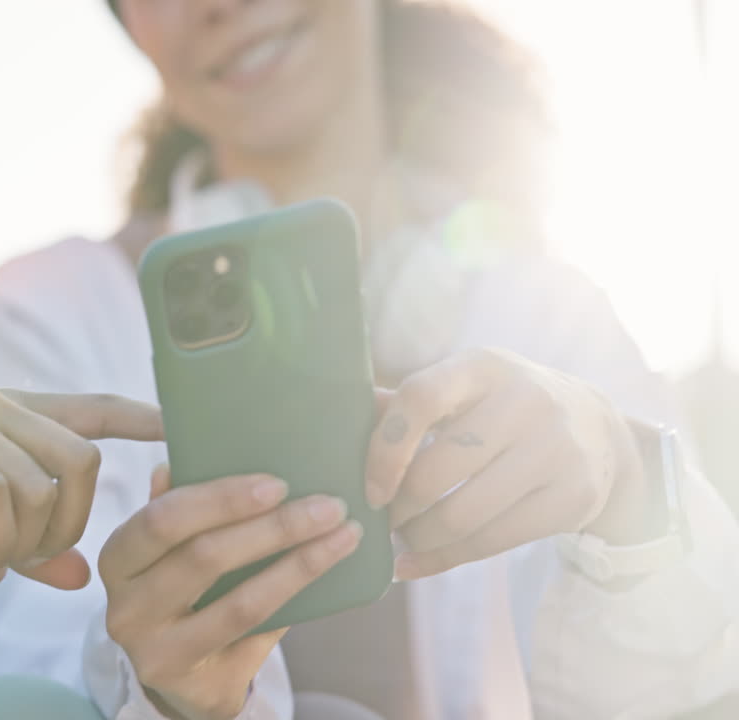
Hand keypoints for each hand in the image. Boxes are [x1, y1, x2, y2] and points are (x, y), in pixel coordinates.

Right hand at [0, 388, 163, 588]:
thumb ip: (29, 546)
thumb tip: (83, 578)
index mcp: (15, 414)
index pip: (93, 407)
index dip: (141, 415)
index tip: (179, 428)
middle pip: (82, 460)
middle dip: (74, 523)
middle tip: (36, 557)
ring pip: (41, 483)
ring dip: (28, 541)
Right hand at [99, 465, 361, 719]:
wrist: (184, 679)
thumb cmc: (183, 597)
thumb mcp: (171, 552)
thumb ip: (182, 510)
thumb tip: (189, 454)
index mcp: (118, 558)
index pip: (161, 519)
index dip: (219, 499)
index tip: (277, 483)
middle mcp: (125, 606)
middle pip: (203, 557)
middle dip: (273, 527)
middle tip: (326, 506)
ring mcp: (155, 650)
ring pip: (238, 601)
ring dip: (299, 564)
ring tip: (342, 535)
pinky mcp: (193, 681)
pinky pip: (255, 635)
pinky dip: (294, 599)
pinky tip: (326, 574)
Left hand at [365, 348, 649, 580]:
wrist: (597, 429)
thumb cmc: (501, 407)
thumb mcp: (464, 389)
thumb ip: (406, 406)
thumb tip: (336, 425)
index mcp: (482, 367)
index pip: (421, 398)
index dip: (385, 448)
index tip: (369, 487)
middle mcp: (525, 401)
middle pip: (437, 471)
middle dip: (397, 507)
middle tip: (380, 520)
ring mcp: (555, 449)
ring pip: (462, 515)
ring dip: (417, 538)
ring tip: (400, 539)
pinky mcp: (573, 497)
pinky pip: (491, 542)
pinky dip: (443, 560)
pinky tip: (415, 563)